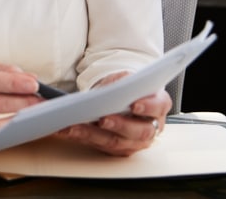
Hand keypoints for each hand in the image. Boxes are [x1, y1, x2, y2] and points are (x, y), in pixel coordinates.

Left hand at [54, 72, 171, 155]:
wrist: (121, 97)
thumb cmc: (126, 87)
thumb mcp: (125, 76)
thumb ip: (123, 81)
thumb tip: (112, 87)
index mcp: (158, 105)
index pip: (158, 107)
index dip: (148, 107)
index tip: (134, 105)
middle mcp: (150, 128)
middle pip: (137, 131)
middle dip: (119, 125)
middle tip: (102, 119)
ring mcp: (134, 141)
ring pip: (115, 142)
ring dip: (93, 135)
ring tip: (74, 127)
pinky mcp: (118, 149)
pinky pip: (100, 145)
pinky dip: (82, 138)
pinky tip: (67, 131)